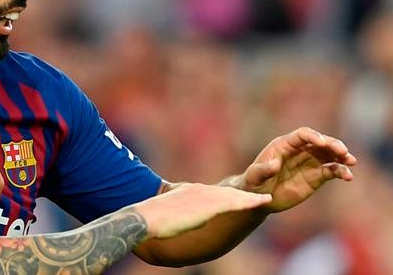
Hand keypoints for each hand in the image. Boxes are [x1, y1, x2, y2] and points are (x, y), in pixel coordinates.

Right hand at [137, 183, 271, 238]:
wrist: (145, 217)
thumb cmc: (151, 218)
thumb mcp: (168, 210)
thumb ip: (180, 211)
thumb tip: (182, 218)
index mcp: (191, 192)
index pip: (216, 194)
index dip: (232, 197)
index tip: (245, 199)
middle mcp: (200, 191)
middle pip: (228, 193)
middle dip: (246, 196)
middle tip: (263, 199)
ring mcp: (204, 197)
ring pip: (234, 196)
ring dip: (251, 199)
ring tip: (266, 200)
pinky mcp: (207, 206)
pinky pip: (232, 202)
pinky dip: (247, 202)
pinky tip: (259, 202)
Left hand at [236, 127, 356, 212]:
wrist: (259, 197)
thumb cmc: (253, 183)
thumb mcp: (254, 177)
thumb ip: (262, 170)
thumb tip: (275, 164)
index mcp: (283, 145)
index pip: (302, 135)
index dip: (313, 136)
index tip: (322, 142)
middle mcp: (299, 151)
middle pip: (319, 142)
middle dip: (332, 144)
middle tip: (343, 151)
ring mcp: (309, 163)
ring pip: (329, 154)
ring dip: (341, 155)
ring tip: (350, 161)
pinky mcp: (315, 177)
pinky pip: (331, 171)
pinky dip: (341, 171)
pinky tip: (348, 177)